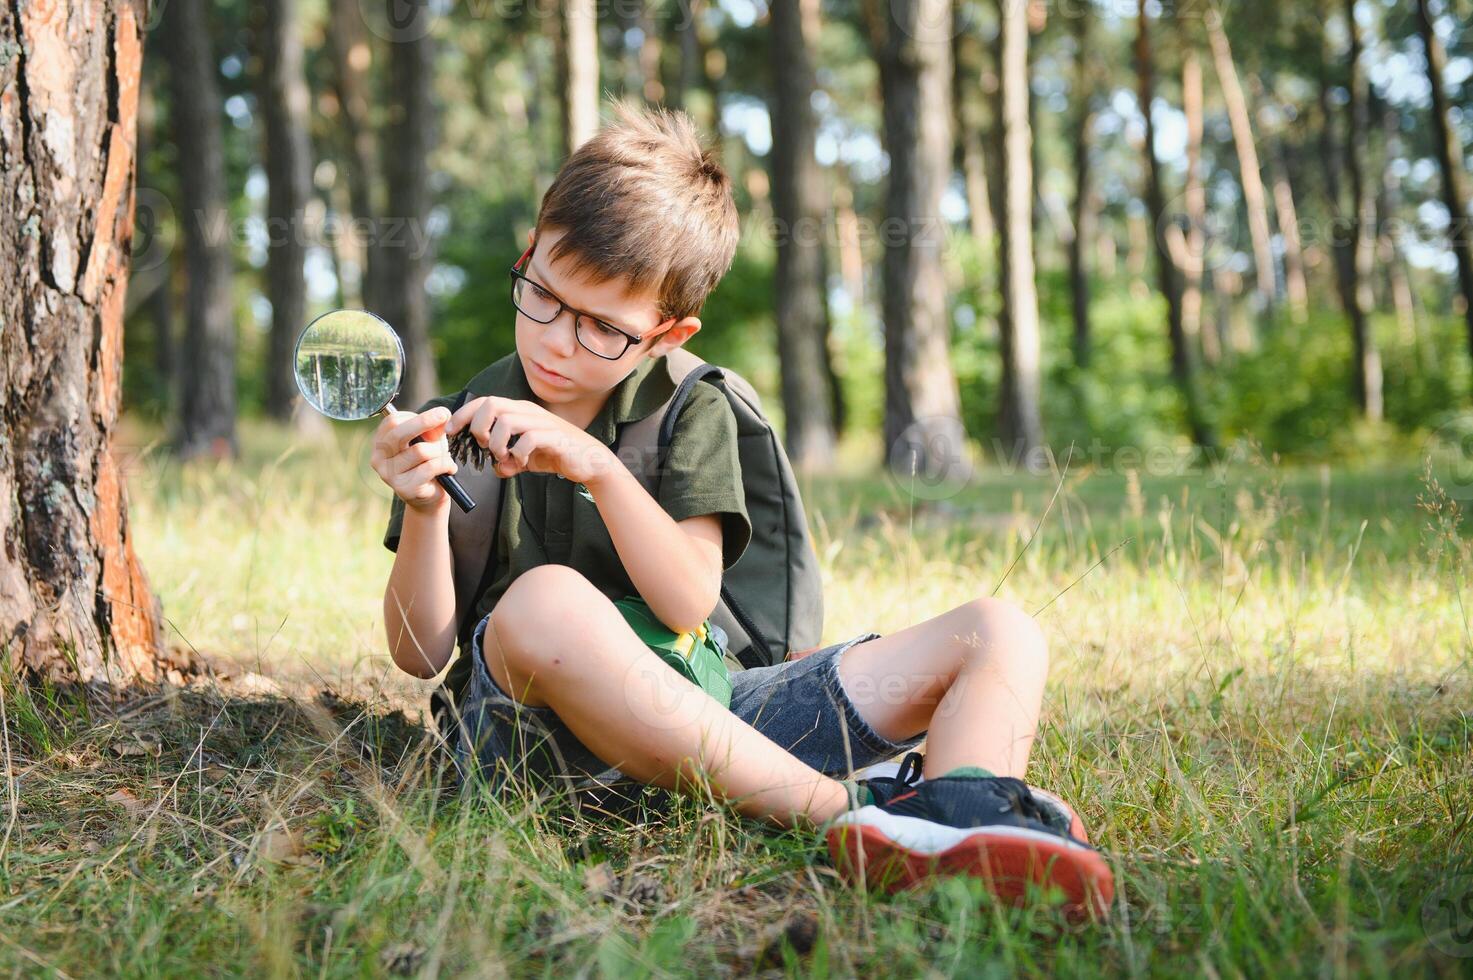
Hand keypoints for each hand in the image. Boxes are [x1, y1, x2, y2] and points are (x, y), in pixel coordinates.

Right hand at [370, 406, 458, 512]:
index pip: (392, 421)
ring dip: (439, 451)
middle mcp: (378, 458)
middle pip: (398, 432)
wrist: (430, 497)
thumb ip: (433, 428)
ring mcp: (389, 475)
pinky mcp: (404, 488)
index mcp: (380, 443)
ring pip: (420, 450)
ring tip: (444, 458)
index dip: (417, 416)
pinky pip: (431, 467)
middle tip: (444, 415)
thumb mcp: (431, 441)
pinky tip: (449, 469)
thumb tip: (442, 415)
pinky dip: (446, 465)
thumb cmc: (428, 463)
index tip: (439, 414)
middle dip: (425, 422)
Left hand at [446, 395, 616, 484]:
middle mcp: (528, 412)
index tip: (450, 432)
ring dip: (497, 443)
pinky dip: (519, 453)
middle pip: (491, 404)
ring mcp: (541, 422)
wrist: (589, 461)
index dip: (463, 414)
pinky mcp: (554, 437)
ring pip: (506, 420)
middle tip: (483, 446)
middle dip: (478, 426)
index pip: (484, 402)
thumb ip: (507, 461)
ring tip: (503, 457)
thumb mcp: (525, 459)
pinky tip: (521, 462)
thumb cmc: (555, 455)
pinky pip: (529, 439)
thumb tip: (495, 469)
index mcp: (518, 411)